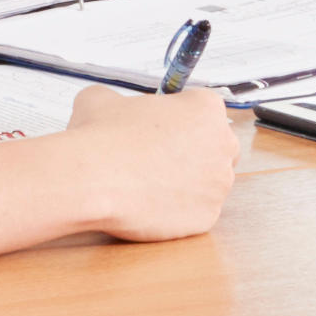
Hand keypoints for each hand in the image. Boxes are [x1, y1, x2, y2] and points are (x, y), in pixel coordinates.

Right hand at [68, 83, 248, 240]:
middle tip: (160, 159)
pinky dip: (178, 211)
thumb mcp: (101, 99)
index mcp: (205, 107)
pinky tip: (152, 204)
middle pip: (216, 148)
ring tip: (151, 184)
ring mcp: (219, 183)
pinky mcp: (208, 216)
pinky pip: (197, 212)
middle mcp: (223, 143)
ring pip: (209, 183)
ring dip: (187, 184)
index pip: (204, 113)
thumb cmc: (101, 138)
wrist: (92, 180)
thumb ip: (118, 100)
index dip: (181, 122)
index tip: (163, 131)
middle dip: (194, 154)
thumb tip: (110, 107)